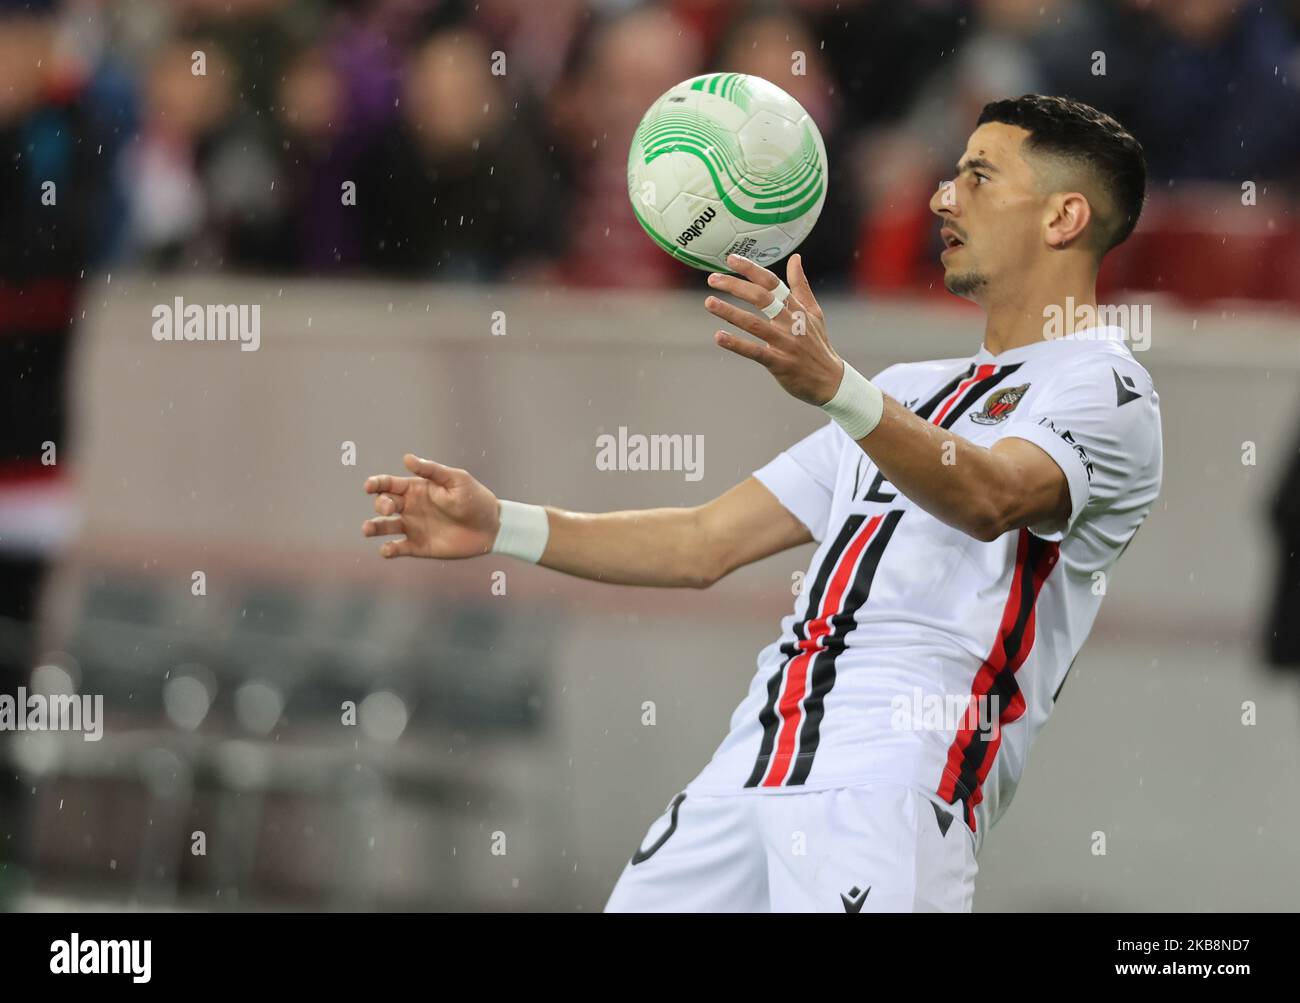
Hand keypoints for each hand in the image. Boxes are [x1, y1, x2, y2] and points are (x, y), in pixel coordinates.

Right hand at [361, 454, 499, 558]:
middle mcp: (410, 507)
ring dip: (373, 527)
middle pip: (383, 504)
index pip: (389, 484)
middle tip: (389, 509)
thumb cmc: (475, 498)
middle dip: (381, 505)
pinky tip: (388, 549)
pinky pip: (397, 548)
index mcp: (417, 488)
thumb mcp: (456, 480)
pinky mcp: (418, 546)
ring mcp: (413, 527)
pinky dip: (388, 550)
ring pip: (384, 527)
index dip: (376, 484)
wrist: (491, 527)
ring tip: (368, 529)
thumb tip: (407, 458)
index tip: (369, 486)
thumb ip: (431, 471)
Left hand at [704, 253, 843, 404]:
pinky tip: (718, 337)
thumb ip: (800, 285)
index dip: (751, 269)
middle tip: (712, 279)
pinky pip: (755, 352)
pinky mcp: (779, 363)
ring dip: (730, 313)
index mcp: (797, 307)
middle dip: (736, 286)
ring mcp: (785, 343)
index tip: (731, 259)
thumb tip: (796, 258)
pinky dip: (736, 344)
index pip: (772, 282)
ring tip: (709, 303)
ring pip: (755, 324)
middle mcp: (791, 322)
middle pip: (762, 298)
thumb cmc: (818, 344)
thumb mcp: (814, 312)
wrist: (831, 381)